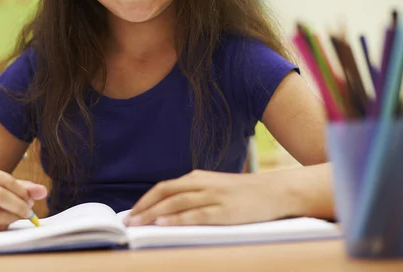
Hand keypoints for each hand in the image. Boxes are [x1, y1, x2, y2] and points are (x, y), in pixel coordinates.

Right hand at [0, 165, 47, 230]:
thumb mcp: (0, 182)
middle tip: (30, 210)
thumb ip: (23, 186)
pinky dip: (4, 225)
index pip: (4, 180)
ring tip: (21, 214)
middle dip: (18, 204)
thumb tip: (43, 192)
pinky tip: (7, 221)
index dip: (21, 190)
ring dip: (13, 217)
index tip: (31, 198)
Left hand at [124, 170, 291, 226]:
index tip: (131, 212)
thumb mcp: (215, 187)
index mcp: (197, 177)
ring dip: (154, 214)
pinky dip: (178, 219)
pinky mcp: (225, 210)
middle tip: (127, 221)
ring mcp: (213, 196)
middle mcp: (202, 183)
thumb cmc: (243, 193)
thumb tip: (167, 210)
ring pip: (176, 203)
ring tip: (138, 224)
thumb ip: (194, 194)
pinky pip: (196, 214)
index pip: (164, 187)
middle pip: (165, 193)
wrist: (275, 191)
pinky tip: (164, 224)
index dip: (145, 200)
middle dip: (144, 207)